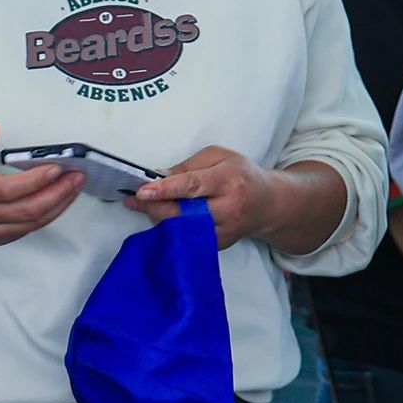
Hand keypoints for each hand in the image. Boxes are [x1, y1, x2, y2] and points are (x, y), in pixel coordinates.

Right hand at [0, 119, 80, 246]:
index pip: (6, 190)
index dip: (34, 181)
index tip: (57, 168)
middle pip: (24, 210)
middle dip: (56, 194)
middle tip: (76, 177)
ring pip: (30, 223)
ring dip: (57, 205)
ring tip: (75, 186)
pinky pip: (27, 229)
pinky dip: (48, 215)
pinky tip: (60, 199)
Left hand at [130, 147, 277, 247]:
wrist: (268, 204)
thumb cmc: (241, 175)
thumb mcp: (219, 157)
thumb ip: (187, 166)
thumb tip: (158, 178)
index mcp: (228, 181)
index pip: (192, 186)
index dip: (165, 189)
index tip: (143, 190)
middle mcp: (228, 209)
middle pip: (183, 213)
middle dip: (153, 206)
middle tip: (134, 197)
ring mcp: (223, 232)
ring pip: (181, 230)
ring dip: (158, 217)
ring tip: (142, 204)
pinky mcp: (217, 246)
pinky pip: (186, 239)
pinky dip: (169, 228)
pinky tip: (160, 216)